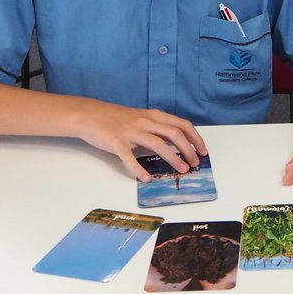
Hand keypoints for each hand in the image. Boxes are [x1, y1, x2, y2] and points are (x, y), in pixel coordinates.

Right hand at [69, 101, 206, 180]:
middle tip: (195, 163)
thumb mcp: (141, 119)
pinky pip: (129, 158)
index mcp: (153, 116)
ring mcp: (131, 131)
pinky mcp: (116, 142)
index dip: (195, 138)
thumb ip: (157, 128)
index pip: (182, 124)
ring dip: (173, 158)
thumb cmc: (116, 119)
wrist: (89, 114)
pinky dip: (139, 169)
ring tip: (182, 170)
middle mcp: (145, 122)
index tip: (203, 151)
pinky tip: (146, 179)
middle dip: (189, 149)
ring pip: (157, 144)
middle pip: (174, 133)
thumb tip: (176, 144)